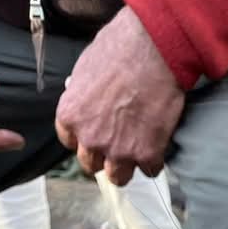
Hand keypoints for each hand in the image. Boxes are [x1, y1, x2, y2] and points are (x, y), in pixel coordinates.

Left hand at [55, 7, 183, 185]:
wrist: (152, 52)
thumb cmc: (118, 51)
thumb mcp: (85, 71)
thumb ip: (81, 97)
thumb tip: (86, 103)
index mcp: (70, 116)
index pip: (69, 142)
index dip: (84, 137)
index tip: (96, 132)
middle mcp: (90, 138)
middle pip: (90, 165)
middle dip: (103, 156)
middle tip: (118, 143)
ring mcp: (119, 150)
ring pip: (118, 177)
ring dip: (127, 166)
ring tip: (138, 151)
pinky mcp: (147, 154)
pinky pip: (150, 170)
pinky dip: (155, 160)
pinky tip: (157, 144)